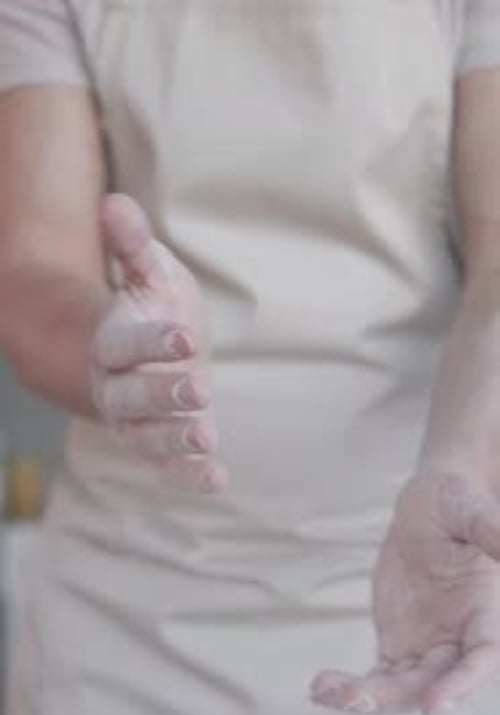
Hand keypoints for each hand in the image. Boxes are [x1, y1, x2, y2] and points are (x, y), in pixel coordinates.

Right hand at [90, 193, 226, 492]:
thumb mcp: (145, 271)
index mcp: (111, 342)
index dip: (150, 342)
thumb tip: (115, 200)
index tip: (183, 336)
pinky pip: (167, 464)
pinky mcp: (159, 441)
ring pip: (147, 436)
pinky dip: (189, 474)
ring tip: (206, 439)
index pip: (123, 344)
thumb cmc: (144, 307)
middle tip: (197, 387)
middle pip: (130, 397)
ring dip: (175, 440)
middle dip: (162, 394)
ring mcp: (137, 420)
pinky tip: (218, 481)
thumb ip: (132, 245)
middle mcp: (117, 387)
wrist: (128, 356)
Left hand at [311, 471, 499, 714]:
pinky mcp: (399, 643)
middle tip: (353, 698)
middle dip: (397, 697)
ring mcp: (428, 645)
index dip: (461, 685)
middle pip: (435, 682)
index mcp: (488, 611)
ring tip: (324, 692)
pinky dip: (352, 686)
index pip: (482, 658)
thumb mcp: (471, 509)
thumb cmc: (458, 501)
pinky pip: (378, 675)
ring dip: (366, 697)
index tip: (433, 706)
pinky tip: (321, 689)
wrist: (430, 507)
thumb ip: (491, 530)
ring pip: (402, 687)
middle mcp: (460, 638)